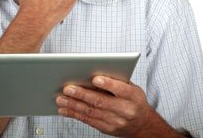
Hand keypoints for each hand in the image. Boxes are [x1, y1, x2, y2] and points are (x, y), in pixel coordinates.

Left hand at [56, 76, 170, 137]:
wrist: (142, 124)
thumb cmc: (133, 100)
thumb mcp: (132, 87)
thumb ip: (116, 80)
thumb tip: (92, 73)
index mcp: (133, 96)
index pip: (121, 89)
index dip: (108, 84)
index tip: (95, 78)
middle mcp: (125, 110)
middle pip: (101, 102)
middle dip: (82, 94)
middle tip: (67, 88)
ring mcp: (116, 121)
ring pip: (92, 112)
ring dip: (74, 105)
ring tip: (61, 98)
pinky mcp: (107, 129)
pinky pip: (88, 121)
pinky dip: (74, 114)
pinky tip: (65, 109)